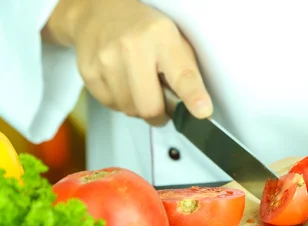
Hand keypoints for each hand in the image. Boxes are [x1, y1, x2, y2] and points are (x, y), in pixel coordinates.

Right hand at [44, 0, 211, 125]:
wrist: (97, 13)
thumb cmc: (141, 29)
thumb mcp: (173, 39)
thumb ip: (185, 72)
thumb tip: (195, 108)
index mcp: (161, 37)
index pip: (182, 75)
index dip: (193, 97)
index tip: (202, 112)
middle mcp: (132, 47)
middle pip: (150, 107)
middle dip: (160, 115)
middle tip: (162, 108)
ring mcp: (106, 60)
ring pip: (130, 110)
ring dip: (139, 108)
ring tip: (140, 86)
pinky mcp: (89, 72)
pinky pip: (112, 105)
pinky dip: (121, 101)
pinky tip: (123, 82)